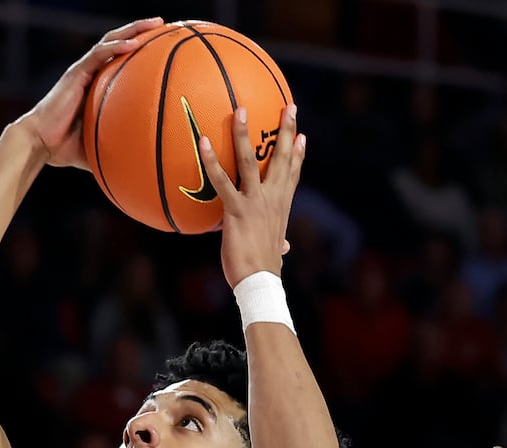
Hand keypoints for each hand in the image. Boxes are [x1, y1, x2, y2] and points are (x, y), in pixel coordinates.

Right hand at [18, 17, 163, 168]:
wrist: (40, 144)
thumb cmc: (65, 148)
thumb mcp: (99, 148)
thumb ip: (118, 150)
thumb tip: (139, 168)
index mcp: (97, 85)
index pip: (121, 61)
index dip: (140, 50)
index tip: (163, 46)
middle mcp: (91, 73)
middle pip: (119, 43)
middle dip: (141, 31)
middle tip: (164, 25)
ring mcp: (83, 71)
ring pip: (111, 41)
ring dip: (133, 30)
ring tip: (155, 24)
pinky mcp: (76, 74)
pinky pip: (98, 54)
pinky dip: (116, 47)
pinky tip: (134, 43)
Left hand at [198, 104, 304, 286]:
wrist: (260, 281)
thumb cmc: (264, 269)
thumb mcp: (275, 251)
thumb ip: (280, 243)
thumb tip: (286, 247)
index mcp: (281, 206)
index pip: (292, 174)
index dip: (298, 153)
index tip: (302, 135)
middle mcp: (272, 198)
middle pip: (281, 158)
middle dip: (286, 131)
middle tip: (289, 106)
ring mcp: (255, 201)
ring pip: (251, 160)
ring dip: (245, 134)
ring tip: (241, 109)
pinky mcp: (236, 209)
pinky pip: (222, 181)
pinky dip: (212, 161)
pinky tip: (204, 142)